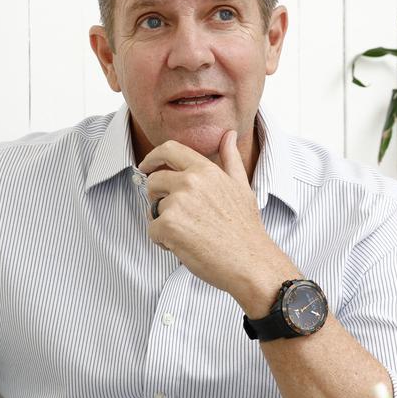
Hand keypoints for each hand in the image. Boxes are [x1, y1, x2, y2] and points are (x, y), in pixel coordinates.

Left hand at [139, 130, 296, 304]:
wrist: (249, 262)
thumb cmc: (245, 229)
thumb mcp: (241, 186)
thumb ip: (230, 158)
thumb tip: (228, 135)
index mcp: (205, 170)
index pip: (168, 150)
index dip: (153, 157)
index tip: (147, 166)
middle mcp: (189, 182)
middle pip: (154, 181)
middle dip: (158, 198)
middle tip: (177, 217)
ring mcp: (177, 203)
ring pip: (153, 209)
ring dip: (163, 223)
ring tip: (189, 234)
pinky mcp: (168, 225)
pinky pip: (152, 231)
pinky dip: (163, 242)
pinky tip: (184, 246)